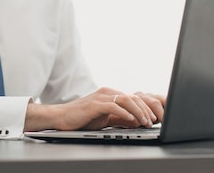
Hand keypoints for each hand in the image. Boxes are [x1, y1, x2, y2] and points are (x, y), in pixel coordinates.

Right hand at [24, 87, 165, 131]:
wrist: (62, 117)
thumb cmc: (82, 118)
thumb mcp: (105, 118)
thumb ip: (120, 118)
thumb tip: (136, 120)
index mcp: (110, 94)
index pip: (132, 98)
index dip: (144, 108)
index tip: (152, 119)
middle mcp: (106, 92)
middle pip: (131, 97)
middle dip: (144, 109)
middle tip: (152, 121)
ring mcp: (100, 97)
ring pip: (125, 100)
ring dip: (137, 111)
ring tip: (144, 121)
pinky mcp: (94, 104)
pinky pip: (113, 106)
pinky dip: (124, 112)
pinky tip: (131, 119)